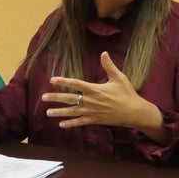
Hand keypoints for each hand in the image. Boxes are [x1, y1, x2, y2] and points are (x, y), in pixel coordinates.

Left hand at [41, 51, 169, 143]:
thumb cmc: (127, 93)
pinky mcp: (95, 120)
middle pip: (70, 99)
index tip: (52, 80)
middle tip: (43, 97)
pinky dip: (71, 124)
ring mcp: (92, 112)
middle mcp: (91, 101)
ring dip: (59, 112)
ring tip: (48, 112)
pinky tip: (61, 124)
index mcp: (95, 89)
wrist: (135, 112)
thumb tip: (104, 52)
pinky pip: (80, 122)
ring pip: (72, 112)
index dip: (63, 81)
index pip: (75, 84)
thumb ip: (109, 65)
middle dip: (56, 98)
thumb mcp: (119, 77)